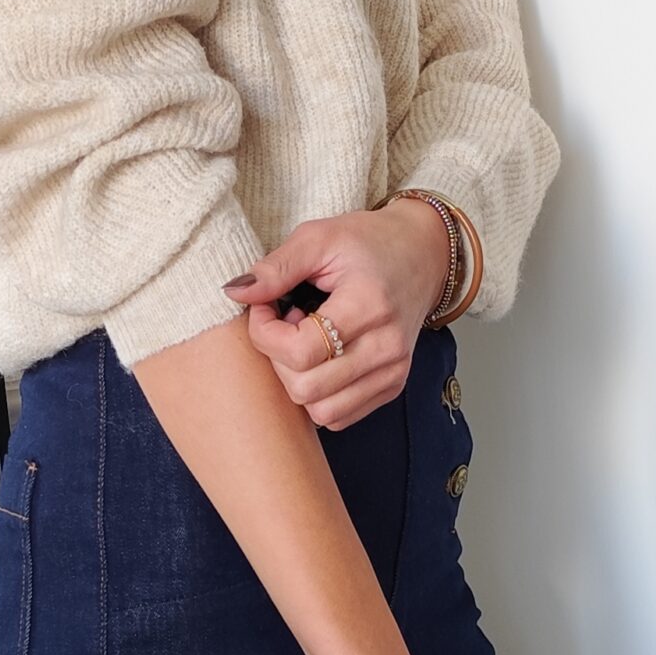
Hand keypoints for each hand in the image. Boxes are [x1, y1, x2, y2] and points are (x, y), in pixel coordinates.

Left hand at [223, 202, 451, 427]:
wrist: (421, 254)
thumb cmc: (367, 242)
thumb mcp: (318, 238)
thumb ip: (276, 267)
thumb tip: (234, 292)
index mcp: (369, 306)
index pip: (301, 352)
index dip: (266, 333)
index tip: (266, 308)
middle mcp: (386, 348)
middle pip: (306, 388)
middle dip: (278, 359)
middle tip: (286, 324)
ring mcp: (393, 372)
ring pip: (321, 411)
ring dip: (298, 381)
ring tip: (305, 343)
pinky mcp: (392, 386)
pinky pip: (339, 416)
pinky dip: (319, 395)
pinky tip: (321, 360)